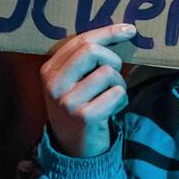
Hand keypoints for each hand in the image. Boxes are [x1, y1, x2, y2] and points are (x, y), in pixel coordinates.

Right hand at [40, 23, 135, 157]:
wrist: (72, 148)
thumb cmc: (78, 106)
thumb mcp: (70, 82)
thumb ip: (83, 59)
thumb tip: (121, 31)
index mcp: (49, 70)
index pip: (81, 41)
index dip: (108, 32)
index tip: (129, 30)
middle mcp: (55, 84)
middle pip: (92, 51)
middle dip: (112, 59)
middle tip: (114, 75)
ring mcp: (68, 101)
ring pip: (108, 72)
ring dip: (119, 84)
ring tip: (110, 97)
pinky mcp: (85, 116)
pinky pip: (117, 93)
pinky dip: (121, 100)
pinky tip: (111, 110)